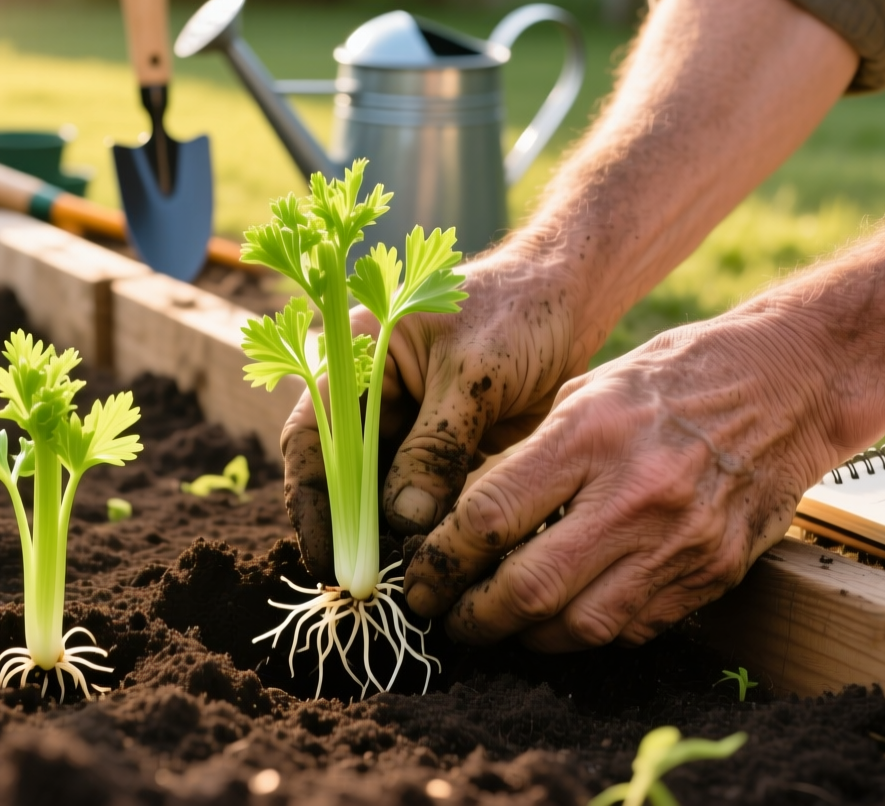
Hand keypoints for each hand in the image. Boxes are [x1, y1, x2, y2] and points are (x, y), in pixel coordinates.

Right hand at [281, 247, 591, 579]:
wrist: (571, 297)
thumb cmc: (518, 312)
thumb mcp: (474, 375)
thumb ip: (437, 446)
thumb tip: (405, 521)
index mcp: (354, 357)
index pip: (313, 439)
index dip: (313, 503)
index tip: (329, 560)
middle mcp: (368, 393)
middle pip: (340, 474)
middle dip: (351, 531)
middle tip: (367, 589)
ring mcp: (405, 422)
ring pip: (379, 492)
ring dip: (387, 537)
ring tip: (401, 585)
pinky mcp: (440, 446)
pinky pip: (420, 496)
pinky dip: (423, 529)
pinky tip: (434, 564)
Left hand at [402, 314, 839, 649]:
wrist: (787, 386)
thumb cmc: (670, 379)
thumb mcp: (584, 393)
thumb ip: (528, 459)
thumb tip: (466, 522)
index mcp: (589, 435)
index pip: (489, 518)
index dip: (442, 560)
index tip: (422, 576)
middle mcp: (634, 495)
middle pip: (529, 587)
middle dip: (475, 616)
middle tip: (449, 619)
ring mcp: (680, 541)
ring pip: (581, 625)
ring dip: (528, 637)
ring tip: (501, 625)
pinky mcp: (713, 572)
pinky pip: (636, 627)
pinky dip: (590, 631)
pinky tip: (566, 617)